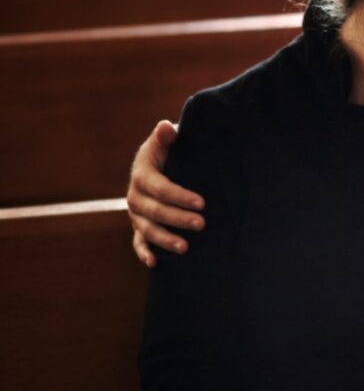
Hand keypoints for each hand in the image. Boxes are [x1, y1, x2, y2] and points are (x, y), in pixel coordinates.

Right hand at [127, 120, 205, 266]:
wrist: (164, 162)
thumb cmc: (172, 151)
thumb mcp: (170, 141)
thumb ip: (167, 137)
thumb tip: (165, 127)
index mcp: (142, 173)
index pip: (159, 187)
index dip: (179, 196)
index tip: (201, 202)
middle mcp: (135, 194)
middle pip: (153, 210)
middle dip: (177, 218)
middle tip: (201, 224)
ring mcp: (136, 213)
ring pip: (146, 229)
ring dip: (164, 239)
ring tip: (185, 247)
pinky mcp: (139, 226)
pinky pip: (137, 242)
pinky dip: (143, 253)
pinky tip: (154, 263)